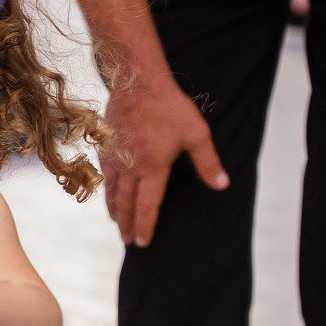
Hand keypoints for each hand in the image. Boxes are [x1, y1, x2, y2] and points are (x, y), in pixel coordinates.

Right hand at [103, 73, 228, 246]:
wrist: (136, 82)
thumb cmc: (168, 107)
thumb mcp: (196, 134)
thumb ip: (208, 162)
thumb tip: (222, 184)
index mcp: (152, 168)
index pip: (147, 206)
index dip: (145, 226)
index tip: (143, 243)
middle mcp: (130, 167)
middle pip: (125, 204)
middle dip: (126, 225)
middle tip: (127, 241)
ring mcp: (114, 157)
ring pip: (111, 191)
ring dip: (114, 210)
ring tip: (116, 222)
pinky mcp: (105, 145)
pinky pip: (104, 174)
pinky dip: (106, 189)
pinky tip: (108, 190)